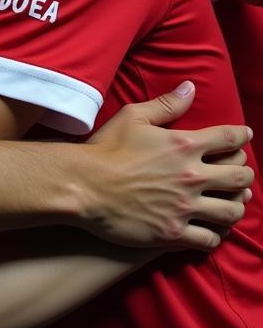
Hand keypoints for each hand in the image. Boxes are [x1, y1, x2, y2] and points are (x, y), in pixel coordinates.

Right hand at [81, 81, 252, 249]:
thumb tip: (190, 88)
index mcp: (184, 145)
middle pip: (239, 177)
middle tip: (240, 172)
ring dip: (236, 205)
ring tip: (232, 201)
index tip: (244, 135)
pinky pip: (209, 239)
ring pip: (230, 211)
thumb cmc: (105, 149)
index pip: (228, 140)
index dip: (240, 136)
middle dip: (244, 173)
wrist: (82, 185)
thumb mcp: (132, 117)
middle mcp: (191, 176)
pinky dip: (216, 235)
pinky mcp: (173, 232)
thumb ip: (166, 104)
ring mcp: (184, 207)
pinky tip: (212, 229)